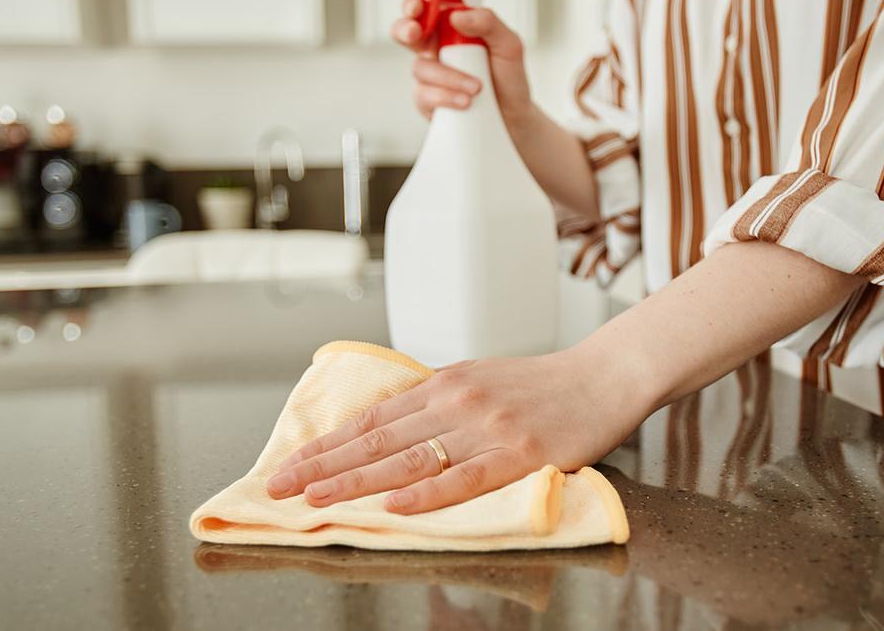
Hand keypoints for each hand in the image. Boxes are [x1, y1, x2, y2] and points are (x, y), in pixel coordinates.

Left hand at [265, 347, 650, 513]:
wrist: (604, 377)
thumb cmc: (543, 385)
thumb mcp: (481, 379)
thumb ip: (438, 403)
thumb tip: (389, 428)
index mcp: (445, 384)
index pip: (372, 419)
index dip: (326, 444)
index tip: (289, 464)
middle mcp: (458, 402)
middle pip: (378, 440)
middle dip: (324, 465)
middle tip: (279, 486)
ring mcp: (488, 428)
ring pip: (409, 459)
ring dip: (357, 481)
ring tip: (317, 498)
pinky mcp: (520, 454)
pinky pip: (465, 477)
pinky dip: (427, 493)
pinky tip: (394, 506)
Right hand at [392, 0, 533, 126]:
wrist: (512, 116)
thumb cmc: (507, 78)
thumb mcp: (508, 44)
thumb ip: (488, 23)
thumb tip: (457, 16)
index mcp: (451, 29)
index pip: (425, 11)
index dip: (414, 7)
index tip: (418, 9)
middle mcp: (436, 49)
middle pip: (404, 33)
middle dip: (405, 30)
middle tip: (415, 33)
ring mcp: (429, 76)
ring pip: (421, 68)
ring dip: (448, 76)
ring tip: (477, 87)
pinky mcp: (427, 101)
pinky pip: (425, 95)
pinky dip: (445, 97)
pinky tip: (465, 102)